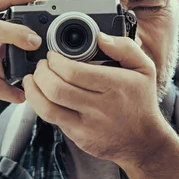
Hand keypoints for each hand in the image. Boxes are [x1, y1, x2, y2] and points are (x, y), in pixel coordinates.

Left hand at [22, 32, 169, 165]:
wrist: (145, 142)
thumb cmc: (141, 101)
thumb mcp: (144, 68)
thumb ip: (124, 47)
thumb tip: (100, 37)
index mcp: (114, 86)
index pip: (73, 72)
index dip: (56, 60)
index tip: (53, 55)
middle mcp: (99, 107)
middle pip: (56, 88)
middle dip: (41, 72)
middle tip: (42, 64)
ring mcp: (87, 125)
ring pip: (47, 108)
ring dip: (34, 90)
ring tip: (33, 79)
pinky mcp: (78, 137)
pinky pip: (52, 120)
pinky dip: (41, 104)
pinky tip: (41, 94)